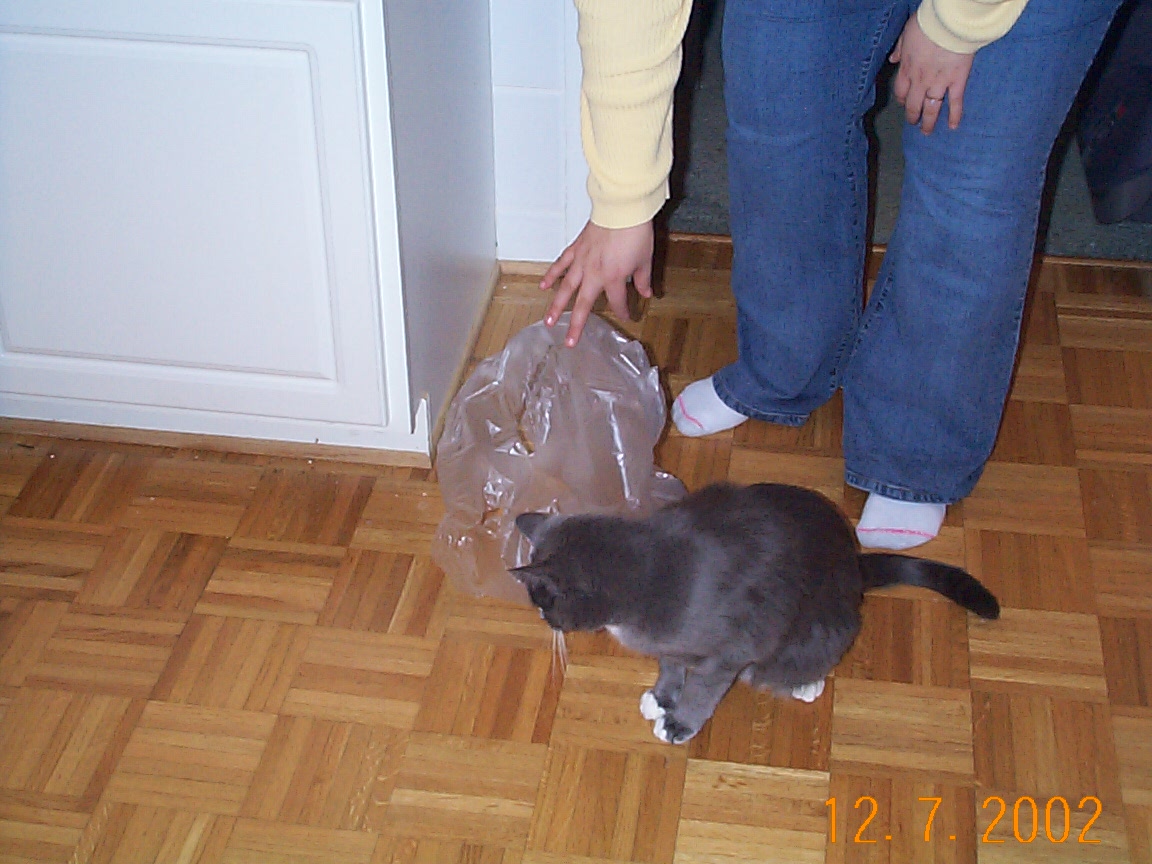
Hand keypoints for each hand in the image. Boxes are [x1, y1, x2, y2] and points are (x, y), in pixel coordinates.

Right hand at [540, 220, 653, 345]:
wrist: (622, 208)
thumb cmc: (635, 233)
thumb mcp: (645, 259)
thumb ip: (642, 279)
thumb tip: (646, 293)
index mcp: (614, 278)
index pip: (617, 302)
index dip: (623, 311)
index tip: (628, 316)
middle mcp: (594, 274)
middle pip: (583, 305)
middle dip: (576, 325)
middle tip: (569, 342)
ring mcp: (582, 262)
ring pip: (566, 288)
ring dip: (556, 305)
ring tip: (548, 321)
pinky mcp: (576, 249)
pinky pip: (561, 264)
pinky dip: (552, 275)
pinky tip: (544, 286)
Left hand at [890, 15, 973, 133]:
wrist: (948, 23)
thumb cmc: (927, 24)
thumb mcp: (906, 33)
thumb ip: (900, 48)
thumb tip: (893, 59)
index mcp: (907, 69)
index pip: (900, 92)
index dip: (902, 100)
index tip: (904, 104)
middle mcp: (920, 81)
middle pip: (913, 105)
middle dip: (912, 116)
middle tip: (914, 122)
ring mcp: (939, 83)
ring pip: (931, 109)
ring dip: (928, 122)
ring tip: (927, 132)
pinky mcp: (957, 81)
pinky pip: (955, 103)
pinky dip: (954, 116)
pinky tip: (952, 127)